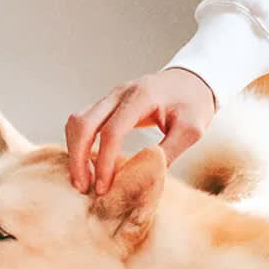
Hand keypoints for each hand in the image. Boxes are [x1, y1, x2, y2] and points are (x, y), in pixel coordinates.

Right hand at [66, 68, 215, 194]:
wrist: (192, 80)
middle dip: (78, 157)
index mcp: (141, 97)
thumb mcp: (192, 129)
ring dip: (75, 150)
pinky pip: (83, 122)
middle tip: (82, 187)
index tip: (104, 188)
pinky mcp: (108, 104)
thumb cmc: (194, 104)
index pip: (112, 131)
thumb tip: (146, 176)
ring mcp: (111, 97)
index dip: (104, 162)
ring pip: (77, 120)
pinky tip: (87, 165)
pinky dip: (79, 143)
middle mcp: (120, 94)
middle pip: (83, 123)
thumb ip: (169, 150)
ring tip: (82, 180)